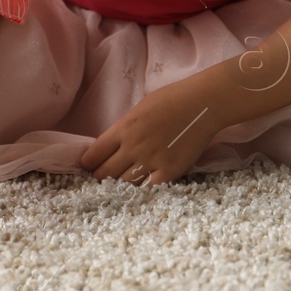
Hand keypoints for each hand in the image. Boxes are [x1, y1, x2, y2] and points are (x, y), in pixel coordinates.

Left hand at [79, 79, 224, 185]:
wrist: (201, 104)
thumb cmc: (171, 99)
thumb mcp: (139, 109)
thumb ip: (125, 128)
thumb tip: (114, 144)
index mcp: (123, 128)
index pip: (94, 155)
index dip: (88, 164)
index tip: (89, 167)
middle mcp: (132, 147)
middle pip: (105, 173)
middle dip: (101, 177)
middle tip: (102, 179)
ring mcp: (151, 161)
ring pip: (124, 184)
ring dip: (119, 186)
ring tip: (118, 188)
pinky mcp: (169, 172)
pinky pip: (148, 189)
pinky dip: (142, 191)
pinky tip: (140, 191)